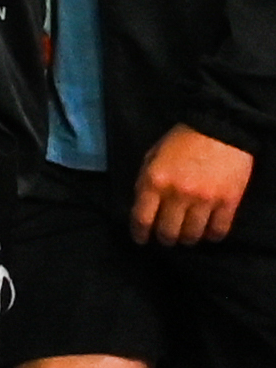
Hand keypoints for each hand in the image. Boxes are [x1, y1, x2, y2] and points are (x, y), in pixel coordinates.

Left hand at [134, 123, 255, 250]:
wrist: (220, 128)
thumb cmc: (182, 140)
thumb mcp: (153, 155)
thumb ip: (146, 181)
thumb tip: (142, 206)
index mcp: (155, 181)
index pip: (142, 218)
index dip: (140, 234)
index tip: (141, 239)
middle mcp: (178, 194)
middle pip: (168, 232)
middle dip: (165, 239)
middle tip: (166, 237)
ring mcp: (205, 200)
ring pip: (192, 235)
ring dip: (187, 239)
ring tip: (186, 235)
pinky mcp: (228, 202)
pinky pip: (218, 230)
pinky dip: (211, 236)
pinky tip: (208, 233)